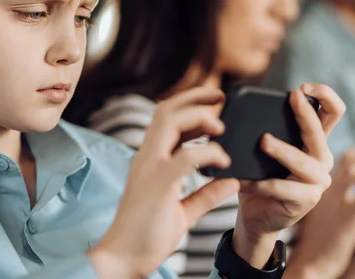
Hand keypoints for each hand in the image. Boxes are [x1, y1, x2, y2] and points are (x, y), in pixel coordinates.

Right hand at [89, 88, 239, 277]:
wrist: (122, 260)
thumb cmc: (146, 236)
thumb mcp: (184, 211)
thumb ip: (206, 194)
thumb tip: (232, 181)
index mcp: (150, 161)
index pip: (165, 119)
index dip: (189, 105)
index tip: (214, 102)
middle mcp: (147, 158)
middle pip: (165, 110)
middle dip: (195, 97)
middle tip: (221, 95)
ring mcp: (150, 169)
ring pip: (170, 123)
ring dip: (199, 117)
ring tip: (221, 126)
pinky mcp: (158, 185)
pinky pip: (186, 157)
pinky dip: (209, 153)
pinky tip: (224, 162)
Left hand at [233, 83, 342, 267]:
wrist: (255, 215)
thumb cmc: (258, 175)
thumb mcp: (262, 149)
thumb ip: (262, 128)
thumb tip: (241, 106)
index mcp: (314, 140)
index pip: (332, 111)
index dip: (325, 94)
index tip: (301, 88)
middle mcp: (321, 158)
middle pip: (320, 132)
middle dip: (306, 113)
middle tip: (292, 97)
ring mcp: (317, 182)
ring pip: (304, 161)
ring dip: (283, 150)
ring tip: (263, 141)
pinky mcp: (306, 201)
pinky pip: (283, 189)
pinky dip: (261, 184)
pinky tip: (243, 180)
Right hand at [287, 143, 354, 278]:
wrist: (312, 261)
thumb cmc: (316, 238)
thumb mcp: (318, 210)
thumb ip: (329, 195)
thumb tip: (343, 184)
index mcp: (315, 186)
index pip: (335, 160)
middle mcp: (324, 189)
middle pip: (346, 159)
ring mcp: (337, 201)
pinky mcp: (349, 215)